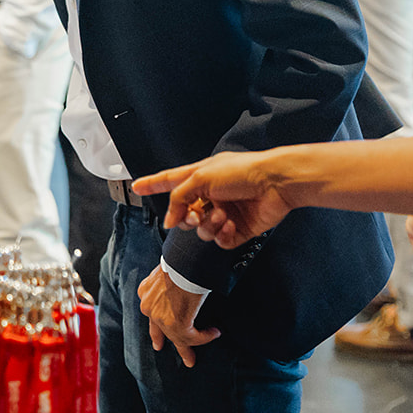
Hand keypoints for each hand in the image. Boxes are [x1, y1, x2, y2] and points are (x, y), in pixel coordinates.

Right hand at [131, 156, 294, 250]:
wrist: (276, 183)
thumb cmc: (242, 171)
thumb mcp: (201, 177)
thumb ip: (179, 198)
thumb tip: (170, 220)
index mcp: (200, 176)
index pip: (169, 181)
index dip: (152, 184)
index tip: (136, 187)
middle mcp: (210, 195)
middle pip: (184, 213)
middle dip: (186, 217)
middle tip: (193, 214)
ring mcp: (223, 213)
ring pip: (201, 230)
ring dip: (208, 225)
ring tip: (221, 215)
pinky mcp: (238, 229)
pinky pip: (219, 240)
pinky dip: (222, 234)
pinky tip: (231, 224)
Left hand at [137, 265, 218, 367]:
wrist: (187, 260)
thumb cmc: (183, 262)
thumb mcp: (168, 272)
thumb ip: (167, 284)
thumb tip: (178, 289)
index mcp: (146, 291)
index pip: (151, 312)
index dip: (157, 325)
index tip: (160, 335)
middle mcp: (149, 306)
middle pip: (160, 329)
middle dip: (165, 341)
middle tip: (172, 352)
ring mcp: (160, 317)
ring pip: (177, 336)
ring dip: (194, 343)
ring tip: (205, 344)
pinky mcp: (176, 324)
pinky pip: (192, 337)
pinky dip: (204, 337)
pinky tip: (214, 332)